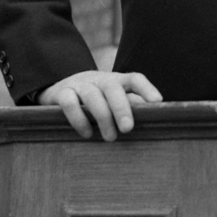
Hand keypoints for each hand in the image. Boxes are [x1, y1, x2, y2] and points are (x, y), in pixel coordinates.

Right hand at [38, 71, 161, 140]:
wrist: (59, 89)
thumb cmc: (95, 101)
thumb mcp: (112, 101)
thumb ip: (130, 107)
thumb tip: (153, 121)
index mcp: (116, 81)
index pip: (134, 79)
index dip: (146, 88)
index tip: (157, 102)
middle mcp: (99, 80)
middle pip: (112, 87)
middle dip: (121, 107)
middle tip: (127, 128)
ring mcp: (79, 85)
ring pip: (92, 95)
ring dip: (102, 116)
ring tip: (110, 138)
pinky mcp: (61, 93)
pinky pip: (69, 103)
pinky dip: (78, 119)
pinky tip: (87, 134)